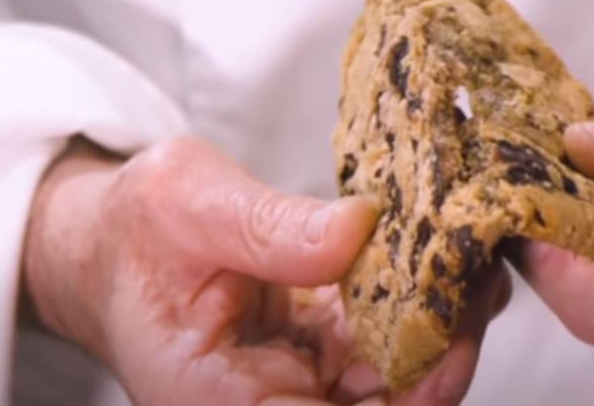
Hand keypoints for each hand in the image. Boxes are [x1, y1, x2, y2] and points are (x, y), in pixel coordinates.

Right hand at [23, 137, 506, 405]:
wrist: (114, 236)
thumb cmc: (134, 230)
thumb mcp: (191, 206)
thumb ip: (272, 228)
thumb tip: (361, 229)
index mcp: (218, 400)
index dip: (399, 401)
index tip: (449, 348)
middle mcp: (265, 400)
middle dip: (436, 360)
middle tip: (479, 291)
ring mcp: (296, 372)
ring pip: (388, 373)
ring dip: (437, 327)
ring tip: (476, 266)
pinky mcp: (316, 338)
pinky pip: (379, 331)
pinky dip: (414, 299)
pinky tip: (447, 259)